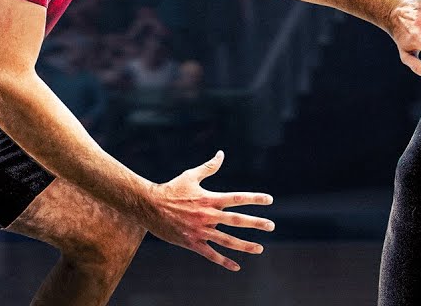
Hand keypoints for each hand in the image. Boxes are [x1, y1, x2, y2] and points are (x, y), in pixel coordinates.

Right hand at [143, 151, 274, 270]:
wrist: (148, 206)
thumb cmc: (170, 189)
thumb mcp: (190, 176)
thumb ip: (209, 167)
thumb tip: (221, 154)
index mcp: (209, 199)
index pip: (237, 198)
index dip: (254, 198)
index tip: (269, 200)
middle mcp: (208, 215)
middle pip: (237, 220)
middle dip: (256, 223)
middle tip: (271, 225)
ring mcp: (200, 230)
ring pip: (227, 240)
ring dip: (245, 245)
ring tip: (260, 248)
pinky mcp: (192, 242)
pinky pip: (211, 254)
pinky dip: (224, 261)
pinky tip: (236, 266)